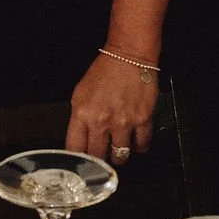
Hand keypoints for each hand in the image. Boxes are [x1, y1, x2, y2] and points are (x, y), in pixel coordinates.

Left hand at [65, 52, 156, 167]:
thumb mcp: (80, 93)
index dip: (78, 159)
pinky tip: (135, 142)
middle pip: (97, 157)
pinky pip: (142, 146)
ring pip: (120, 156)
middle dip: (99, 159)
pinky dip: (139, 147)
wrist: (129, 56)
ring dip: (119, 155)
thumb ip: (79, 118)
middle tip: (102, 156)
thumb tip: (80, 141)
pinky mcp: (142, 120)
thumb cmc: (105, 71)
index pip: (75, 149)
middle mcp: (102, 121)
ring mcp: (123, 122)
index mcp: (82, 113)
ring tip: (119, 148)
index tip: (81, 162)